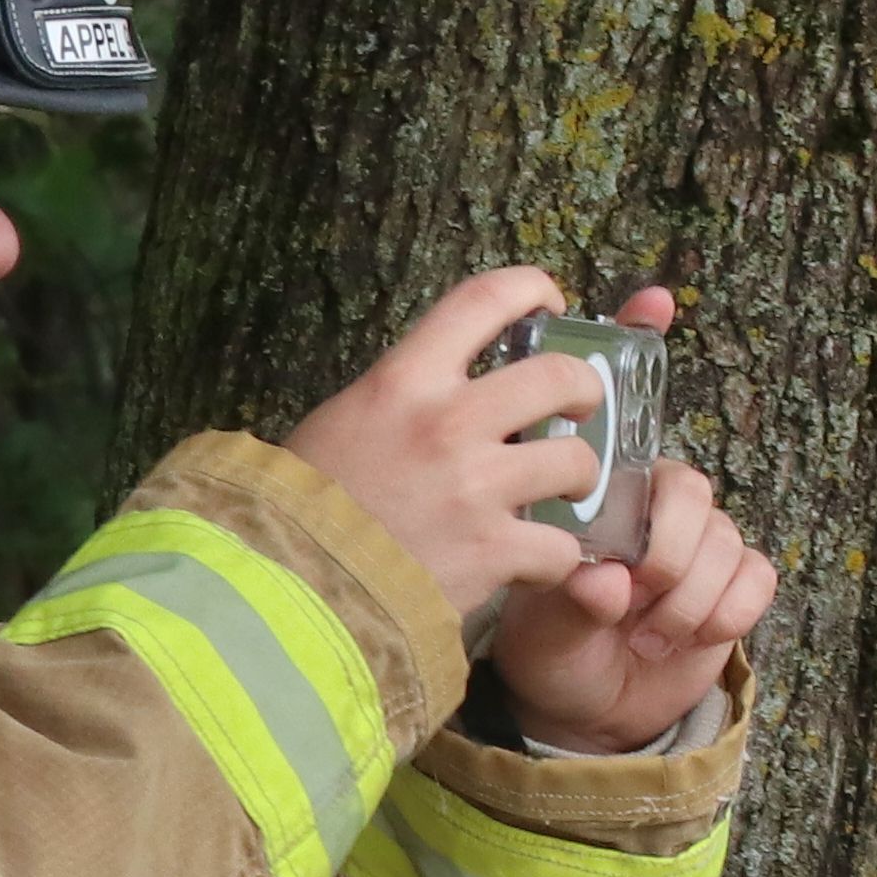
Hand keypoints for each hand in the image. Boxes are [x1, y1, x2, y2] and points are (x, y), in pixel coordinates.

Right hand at [282, 266, 616, 617]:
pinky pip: (559, 546)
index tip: (551, 303)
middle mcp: (447, 422)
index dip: (531, 288)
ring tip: (569, 491)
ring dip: (582, 476)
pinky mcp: (491, 552)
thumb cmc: (301, 508)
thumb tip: (440, 393)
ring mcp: (475, 488)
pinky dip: (556, 558)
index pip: (483, 299)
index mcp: (404, 380)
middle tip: (581, 407)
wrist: (290, 589)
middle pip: (558, 376)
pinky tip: (537, 562)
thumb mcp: (340, 422)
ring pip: (576, 460)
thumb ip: (398, 400)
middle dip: (585, 389)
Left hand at [484, 288, 773, 752]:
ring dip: (682, 597)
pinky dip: (717, 615)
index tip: (652, 300)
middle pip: (689, 484)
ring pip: (722, 537)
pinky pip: (754, 577)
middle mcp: (656, 500)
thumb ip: (564, 594)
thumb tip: (605, 582)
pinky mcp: (737, 584)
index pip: (626, 404)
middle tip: (630, 593)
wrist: (580, 708)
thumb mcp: (533, 617)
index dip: (643, 339)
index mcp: (601, 487)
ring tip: (639, 632)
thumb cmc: (546, 642)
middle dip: (665, 547)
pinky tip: (674, 640)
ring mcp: (702, 538)